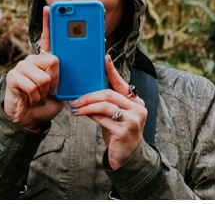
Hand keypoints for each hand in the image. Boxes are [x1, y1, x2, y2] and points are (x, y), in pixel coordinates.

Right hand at [3, 6, 64, 130]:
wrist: (28, 120)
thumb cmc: (45, 103)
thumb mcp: (61, 90)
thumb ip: (65, 78)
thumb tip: (66, 66)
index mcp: (45, 60)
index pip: (47, 38)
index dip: (48, 22)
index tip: (49, 7)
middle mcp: (33, 59)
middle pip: (53, 60)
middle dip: (55, 80)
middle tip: (49, 90)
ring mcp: (22, 67)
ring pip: (44, 76)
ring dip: (45, 91)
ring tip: (39, 96)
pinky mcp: (13, 76)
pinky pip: (32, 85)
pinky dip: (35, 97)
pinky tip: (31, 99)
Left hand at [71, 54, 147, 169]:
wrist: (126, 157)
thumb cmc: (118, 132)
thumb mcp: (115, 115)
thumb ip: (108, 103)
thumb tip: (88, 91)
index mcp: (136, 102)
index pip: (122, 83)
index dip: (113, 70)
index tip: (105, 58)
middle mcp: (138, 109)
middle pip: (110, 94)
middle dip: (90, 95)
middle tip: (76, 99)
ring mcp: (133, 120)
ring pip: (105, 106)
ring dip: (87, 105)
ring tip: (76, 107)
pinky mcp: (124, 131)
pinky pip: (103, 119)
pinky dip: (90, 115)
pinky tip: (82, 115)